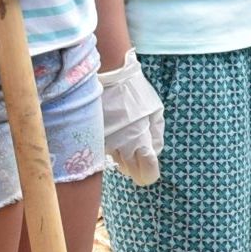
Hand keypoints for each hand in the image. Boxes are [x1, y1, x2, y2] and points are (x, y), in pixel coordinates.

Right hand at [100, 62, 163, 185]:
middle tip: (139, 147)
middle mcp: (121, 147)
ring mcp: (105, 144)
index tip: (150, 164)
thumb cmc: (134, 92)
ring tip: (126, 133)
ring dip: (123, 155)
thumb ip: (156, 135)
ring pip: (117, 162)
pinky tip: (115, 129)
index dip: (150, 171)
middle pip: (131, 172)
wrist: (107, 76)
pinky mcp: (94, 138)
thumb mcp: (155, 110)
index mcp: (140, 142)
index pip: (147, 175)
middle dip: (137, 164)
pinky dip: (112, 146)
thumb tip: (154, 152)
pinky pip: (106, 151)